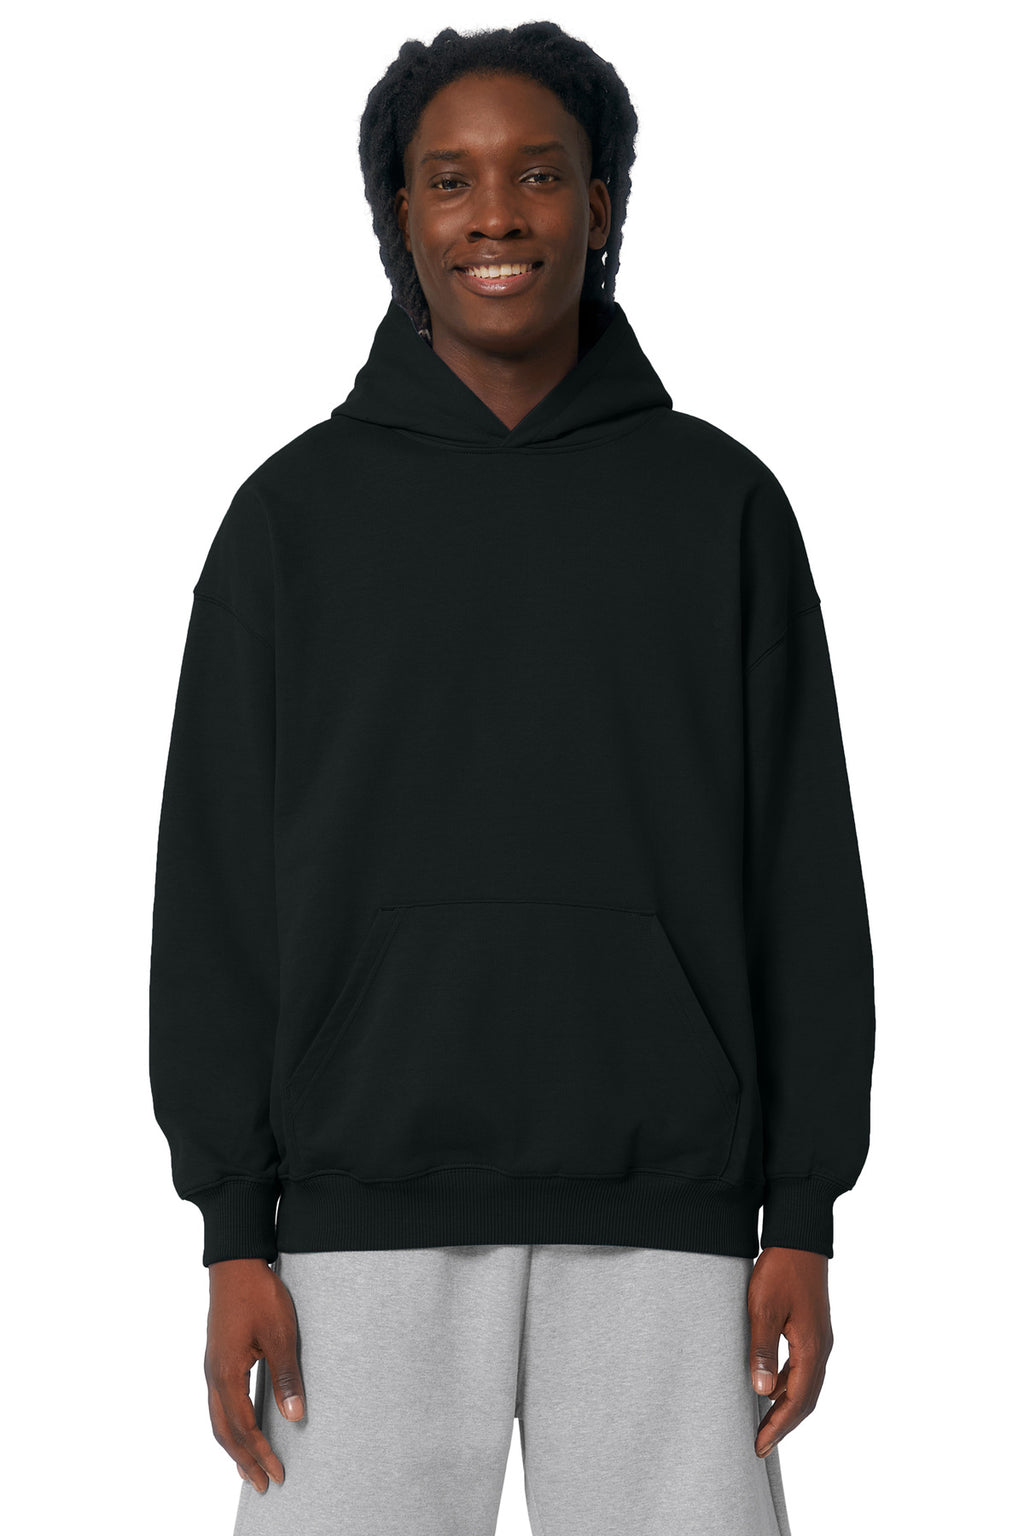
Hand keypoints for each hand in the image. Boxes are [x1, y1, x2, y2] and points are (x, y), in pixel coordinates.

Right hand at [205, 1258, 305, 1492]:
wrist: (236, 1263)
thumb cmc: (258, 1294)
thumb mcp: (280, 1334)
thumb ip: (286, 1376)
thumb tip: (294, 1416)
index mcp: (226, 1374)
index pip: (244, 1427)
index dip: (261, 1453)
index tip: (277, 1474)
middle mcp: (214, 1376)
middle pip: (225, 1432)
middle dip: (244, 1461)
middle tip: (263, 1485)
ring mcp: (212, 1368)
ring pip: (218, 1420)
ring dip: (234, 1448)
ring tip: (249, 1469)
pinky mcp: (217, 1359)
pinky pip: (219, 1404)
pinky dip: (229, 1426)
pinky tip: (240, 1429)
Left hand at [747, 1246, 832, 1458]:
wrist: (799, 1238)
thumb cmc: (780, 1270)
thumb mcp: (763, 1308)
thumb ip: (762, 1349)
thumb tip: (762, 1392)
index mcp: (811, 1348)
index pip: (797, 1400)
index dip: (778, 1426)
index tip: (759, 1445)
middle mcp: (821, 1348)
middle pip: (806, 1400)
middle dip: (784, 1424)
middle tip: (761, 1444)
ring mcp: (820, 1339)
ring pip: (806, 1385)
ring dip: (787, 1406)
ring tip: (764, 1422)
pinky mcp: (814, 1329)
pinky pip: (804, 1369)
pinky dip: (789, 1386)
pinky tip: (771, 1386)